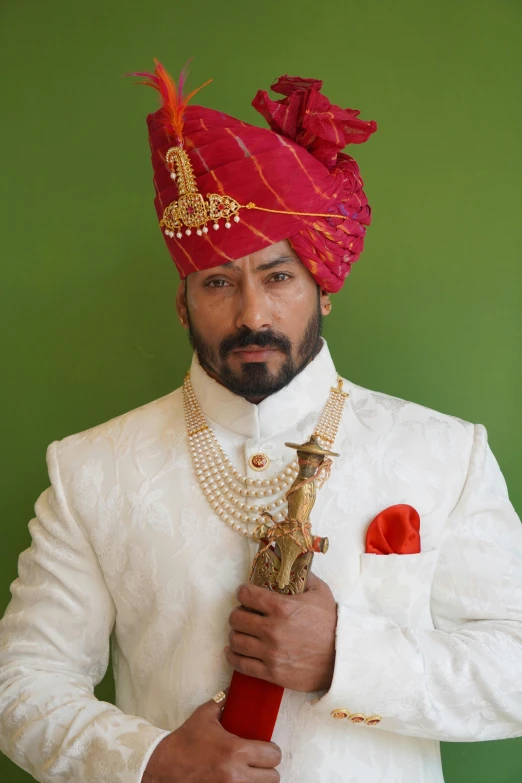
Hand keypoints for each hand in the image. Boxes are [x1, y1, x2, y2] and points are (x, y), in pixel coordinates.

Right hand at [142, 695, 280, 781]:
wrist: (164, 766)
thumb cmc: (185, 741)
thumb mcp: (205, 715)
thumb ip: (223, 701)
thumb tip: (233, 690)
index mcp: (235, 750)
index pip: (273, 755)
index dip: (271, 750)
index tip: (265, 748)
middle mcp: (236, 773)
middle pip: (273, 777)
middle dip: (268, 768)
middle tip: (259, 762)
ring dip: (259, 780)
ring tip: (250, 772)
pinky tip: (239, 780)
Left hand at [225, 572, 336, 691]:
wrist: (343, 657)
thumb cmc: (332, 623)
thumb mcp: (320, 592)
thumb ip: (303, 576)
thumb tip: (291, 564)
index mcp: (282, 607)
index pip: (246, 594)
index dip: (243, 592)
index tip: (245, 594)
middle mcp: (272, 629)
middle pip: (236, 618)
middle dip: (238, 614)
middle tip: (244, 614)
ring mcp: (270, 652)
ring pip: (236, 641)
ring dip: (236, 634)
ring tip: (241, 633)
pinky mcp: (271, 672)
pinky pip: (241, 664)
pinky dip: (233, 657)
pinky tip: (234, 651)